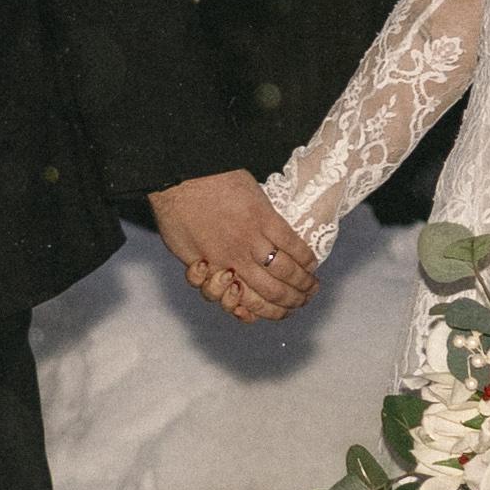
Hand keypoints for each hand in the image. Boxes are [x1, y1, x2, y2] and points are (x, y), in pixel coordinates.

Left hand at [153, 173, 320, 322]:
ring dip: (303, 282)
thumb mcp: (181, 250)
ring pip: (286, 271)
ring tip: (313, 286)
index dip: (269, 313)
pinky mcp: (264, 217)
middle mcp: (238, 260)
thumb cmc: (176, 211)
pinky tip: (311, 263)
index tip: (281, 312)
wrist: (181, 177)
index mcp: (217, 271)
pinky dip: (304, 255)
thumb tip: (218, 279)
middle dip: (292, 302)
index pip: (250, 303)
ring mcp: (253, 238)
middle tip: (303, 303)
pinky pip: (291, 242)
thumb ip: (201, 269)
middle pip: (273, 291)